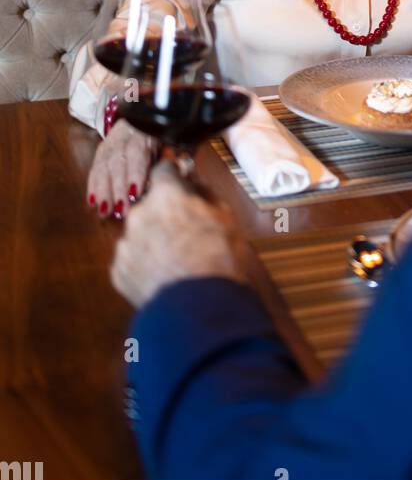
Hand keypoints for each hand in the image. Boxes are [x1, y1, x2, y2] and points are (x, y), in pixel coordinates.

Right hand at [87, 118, 157, 220]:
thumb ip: (159, 162)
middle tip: (119, 210)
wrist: (139, 115)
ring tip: (104, 211)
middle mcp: (123, 140)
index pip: (137, 155)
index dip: (134, 175)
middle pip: (117, 164)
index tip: (134, 194)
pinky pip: (94, 169)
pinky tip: (92, 202)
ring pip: (103, 168)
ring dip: (102, 192)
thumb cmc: (154, 135)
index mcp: (142, 136)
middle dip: (117, 189)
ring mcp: (109, 145)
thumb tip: (160, 184)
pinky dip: (92, 186)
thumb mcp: (161, 144)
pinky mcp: (100, 151)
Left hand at [110, 161, 245, 309]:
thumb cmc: (219, 259)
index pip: (163, 170)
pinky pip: (132, 261)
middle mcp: (139, 214)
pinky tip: (164, 277)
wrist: (199, 308)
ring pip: (139, 234)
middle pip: (149, 205)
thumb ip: (205, 194)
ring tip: (175, 261)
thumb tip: (194, 184)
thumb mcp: (226, 219)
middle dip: (163, 214)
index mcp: (166, 195)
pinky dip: (144, 266)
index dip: (173, 177)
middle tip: (185, 232)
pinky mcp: (118, 272)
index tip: (180, 184)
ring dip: (152, 240)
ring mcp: (125, 244)